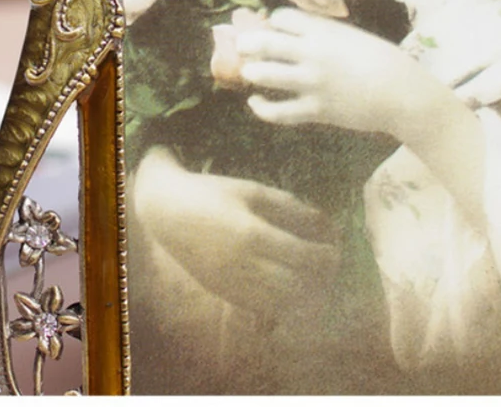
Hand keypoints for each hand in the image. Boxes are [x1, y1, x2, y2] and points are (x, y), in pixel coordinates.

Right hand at [133, 146, 340, 321]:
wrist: (166, 213)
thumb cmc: (211, 195)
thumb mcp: (252, 191)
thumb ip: (290, 206)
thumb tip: (327, 223)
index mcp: (253, 235)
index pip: (306, 259)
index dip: (328, 256)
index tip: (334, 247)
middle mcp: (243, 266)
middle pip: (299, 288)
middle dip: (321, 280)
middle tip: (327, 264)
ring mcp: (232, 284)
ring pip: (283, 306)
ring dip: (305, 296)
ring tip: (311, 277)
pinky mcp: (225, 295)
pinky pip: (263, 309)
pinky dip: (284, 303)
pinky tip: (288, 285)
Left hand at [235, 8, 489, 230]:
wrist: (403, 95)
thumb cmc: (382, 61)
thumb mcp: (352, 36)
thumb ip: (323, 33)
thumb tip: (292, 31)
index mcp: (325, 32)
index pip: (282, 18)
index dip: (273, 22)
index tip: (273, 28)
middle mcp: (313, 54)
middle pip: (266, 42)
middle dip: (248, 42)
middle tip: (242, 45)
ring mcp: (312, 83)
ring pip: (265, 74)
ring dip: (252, 72)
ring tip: (250, 72)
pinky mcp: (315, 110)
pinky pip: (279, 111)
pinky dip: (261, 108)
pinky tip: (255, 102)